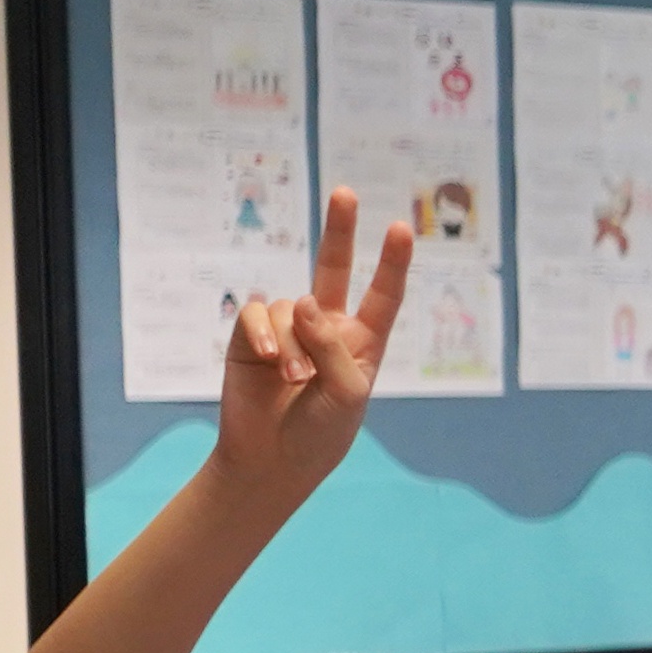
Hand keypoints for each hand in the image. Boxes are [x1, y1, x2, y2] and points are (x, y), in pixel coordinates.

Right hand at [216, 189, 408, 493]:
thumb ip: (331, 343)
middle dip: (340, 229)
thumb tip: (302, 299)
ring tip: (293, 379)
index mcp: (362, 342)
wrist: (273, 460)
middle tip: (347, 192)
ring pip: (290, 307)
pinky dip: (263, 333)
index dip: (392, 262)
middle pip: (334, 267)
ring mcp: (288, 330)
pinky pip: (257, 314)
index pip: (382, 295)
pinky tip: (265, 358)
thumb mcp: (346, 391)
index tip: (401, 227)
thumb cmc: (322, 431)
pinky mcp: (250, 337)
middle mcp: (325, 328)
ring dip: (291, 343)